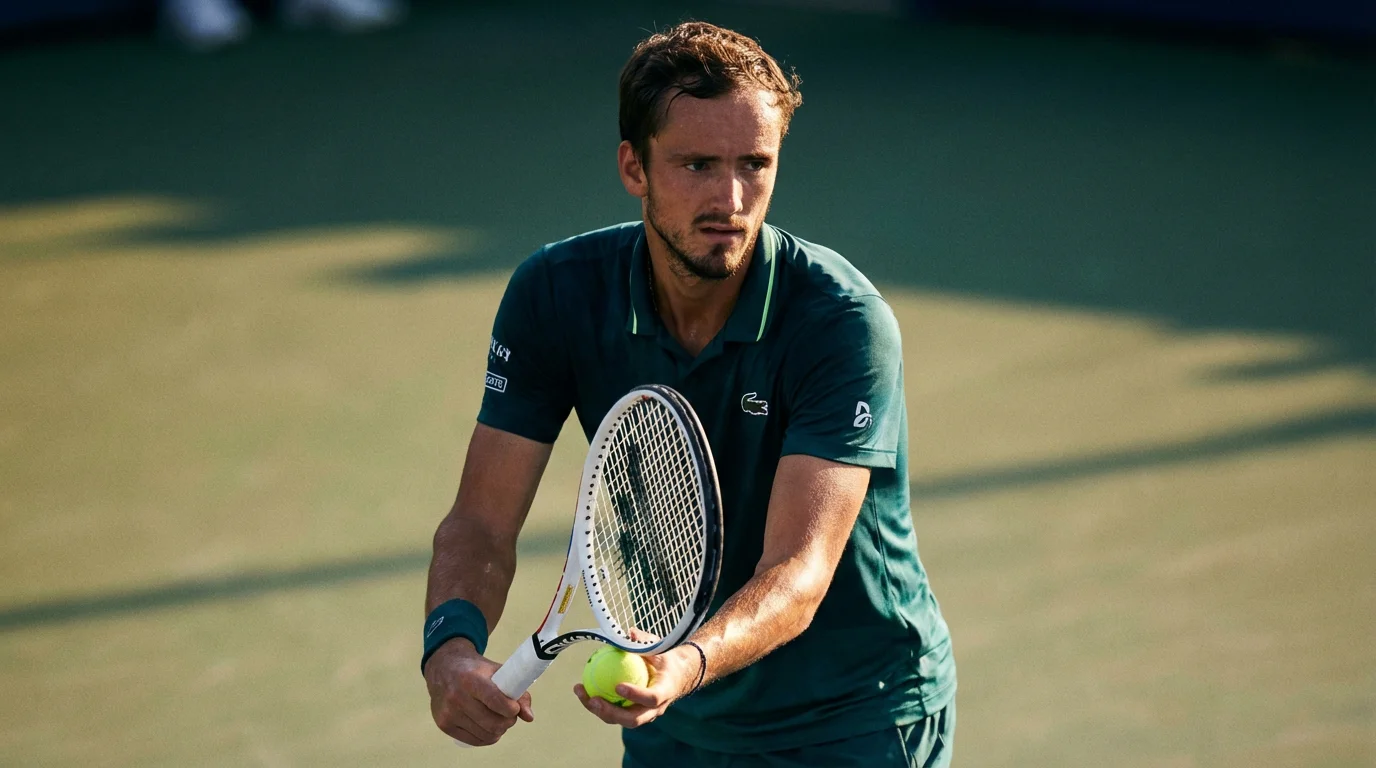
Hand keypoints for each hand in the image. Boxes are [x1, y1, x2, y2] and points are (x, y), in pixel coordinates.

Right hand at [424, 639, 533, 745]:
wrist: (444, 668)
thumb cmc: (475, 670)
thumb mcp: (496, 671)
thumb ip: (517, 691)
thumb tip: (529, 717)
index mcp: (470, 679)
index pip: (494, 700)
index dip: (510, 709)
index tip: (515, 708)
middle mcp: (456, 696)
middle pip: (492, 723)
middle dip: (508, 721)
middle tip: (509, 714)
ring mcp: (448, 713)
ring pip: (486, 734)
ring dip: (499, 730)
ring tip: (498, 718)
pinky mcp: (444, 725)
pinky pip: (474, 741)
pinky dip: (487, 737)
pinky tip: (487, 726)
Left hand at [573, 645, 699, 727]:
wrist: (676, 677)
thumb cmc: (666, 659)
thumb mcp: (660, 648)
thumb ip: (646, 642)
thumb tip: (630, 632)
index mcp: (665, 691)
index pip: (652, 698)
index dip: (635, 695)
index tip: (618, 686)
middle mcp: (655, 709)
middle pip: (633, 719)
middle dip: (610, 712)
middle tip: (593, 699)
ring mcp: (643, 714)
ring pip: (619, 719)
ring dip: (597, 709)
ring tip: (580, 692)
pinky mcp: (632, 714)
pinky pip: (613, 712)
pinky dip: (597, 704)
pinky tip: (582, 689)